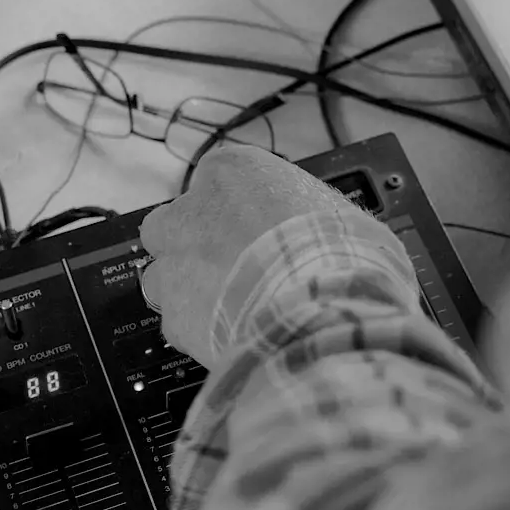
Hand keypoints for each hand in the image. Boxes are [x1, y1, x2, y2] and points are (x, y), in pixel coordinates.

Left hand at [138, 145, 363, 364]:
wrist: (319, 314)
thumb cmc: (339, 255)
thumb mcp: (345, 217)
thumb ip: (319, 218)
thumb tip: (334, 236)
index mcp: (236, 171)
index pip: (220, 178)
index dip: (237, 208)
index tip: (256, 228)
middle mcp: (193, 210)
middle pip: (174, 223)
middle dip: (194, 244)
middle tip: (234, 268)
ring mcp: (177, 265)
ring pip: (164, 275)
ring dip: (188, 290)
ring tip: (232, 309)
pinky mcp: (174, 317)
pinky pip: (178, 324)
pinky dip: (200, 332)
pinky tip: (235, 338)